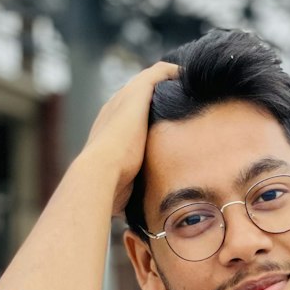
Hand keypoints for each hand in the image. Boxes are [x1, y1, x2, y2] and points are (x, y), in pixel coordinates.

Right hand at [82, 60, 178, 215]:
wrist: (98, 175)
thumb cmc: (107, 191)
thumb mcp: (123, 190)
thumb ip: (132, 193)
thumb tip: (140, 217)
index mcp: (108, 131)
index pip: (128, 117)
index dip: (145, 116)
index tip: (164, 119)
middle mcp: (113, 110)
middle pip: (139, 95)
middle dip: (158, 94)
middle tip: (181, 96)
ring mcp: (123, 99)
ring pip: (150, 80)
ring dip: (168, 80)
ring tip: (190, 83)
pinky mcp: (136, 93)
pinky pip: (159, 74)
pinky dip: (173, 72)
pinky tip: (191, 76)